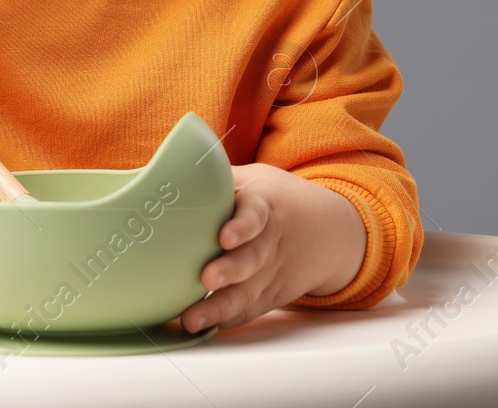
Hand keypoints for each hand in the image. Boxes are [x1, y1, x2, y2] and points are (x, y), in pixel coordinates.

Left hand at [179, 163, 366, 333]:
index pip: (255, 215)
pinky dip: (227, 320)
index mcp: (264, 206)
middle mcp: (269, 243)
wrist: (329, 231)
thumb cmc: (273, 199)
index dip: (242, 226)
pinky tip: (203, 328)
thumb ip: (217, 179)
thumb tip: (169, 168)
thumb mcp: (253, 178)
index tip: (224, 237)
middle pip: (252, 259)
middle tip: (207, 279)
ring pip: (247, 293)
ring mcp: (270, 273)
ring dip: (219, 308)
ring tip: (192, 319)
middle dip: (230, 270)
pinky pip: (248, 310)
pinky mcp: (268, 295)